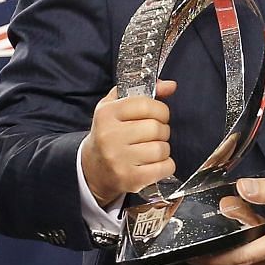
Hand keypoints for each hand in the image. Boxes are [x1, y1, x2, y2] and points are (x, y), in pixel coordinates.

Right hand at [80, 82, 177, 207]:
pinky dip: (166, 165)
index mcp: (107, 114)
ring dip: (163, 148)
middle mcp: (110, 136)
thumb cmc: (109, 133)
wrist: (93, 168)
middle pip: (157, 128)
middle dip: (162, 130)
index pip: (146, 105)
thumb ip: (143, 92)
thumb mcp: (117, 107)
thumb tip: (171, 86)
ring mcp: (119, 160)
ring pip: (162, 148)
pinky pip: (165, 167)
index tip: (159, 115)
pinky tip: (154, 163)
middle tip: (154, 134)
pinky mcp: (130, 179)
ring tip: (152, 149)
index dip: (160, 110)